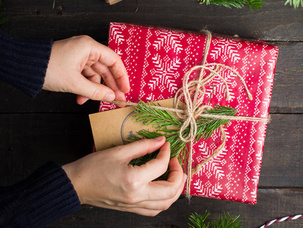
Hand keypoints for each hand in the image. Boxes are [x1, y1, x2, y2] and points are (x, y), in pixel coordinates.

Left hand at [43, 35, 129, 104]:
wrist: (25, 67)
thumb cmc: (48, 68)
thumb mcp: (75, 83)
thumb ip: (96, 91)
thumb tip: (112, 97)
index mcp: (89, 47)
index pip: (114, 61)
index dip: (122, 76)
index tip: (125, 89)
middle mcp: (86, 49)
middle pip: (105, 68)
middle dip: (109, 86)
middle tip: (116, 99)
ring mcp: (79, 56)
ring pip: (95, 74)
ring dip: (94, 89)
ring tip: (92, 100)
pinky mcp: (72, 63)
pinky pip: (84, 76)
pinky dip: (84, 87)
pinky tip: (80, 98)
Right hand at [62, 137, 185, 215]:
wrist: (75, 185)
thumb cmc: (92, 167)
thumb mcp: (119, 151)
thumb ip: (143, 145)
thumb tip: (161, 141)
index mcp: (134, 180)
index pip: (161, 166)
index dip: (166, 153)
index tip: (165, 145)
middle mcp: (137, 196)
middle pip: (170, 191)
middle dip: (178, 174)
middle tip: (176, 162)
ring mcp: (134, 205)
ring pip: (165, 204)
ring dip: (175, 190)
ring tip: (176, 176)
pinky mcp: (130, 209)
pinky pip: (154, 210)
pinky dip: (163, 200)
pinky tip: (163, 189)